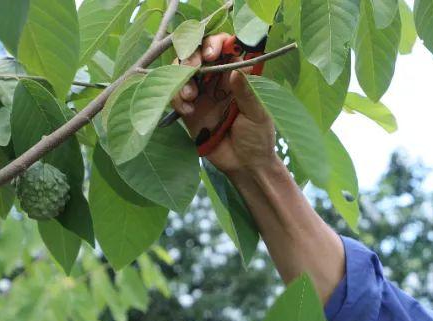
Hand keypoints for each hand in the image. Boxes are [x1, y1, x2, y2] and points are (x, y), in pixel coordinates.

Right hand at [170, 33, 278, 180]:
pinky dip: (176, 98)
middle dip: (191, 55)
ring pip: (181, 70)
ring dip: (181, 77)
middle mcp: (217, 79)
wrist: (245, 166)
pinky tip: (188, 111)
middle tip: (193, 68)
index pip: (223, 46)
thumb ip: (247, 93)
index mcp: (237, 74)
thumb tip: (237, 71)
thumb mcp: (257, 115)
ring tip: (191, 96)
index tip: (211, 54)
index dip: (215, 43)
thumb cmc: (258, 138)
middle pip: (197, 52)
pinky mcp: (189, 108)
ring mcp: (201, 92)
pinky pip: (174, 94)